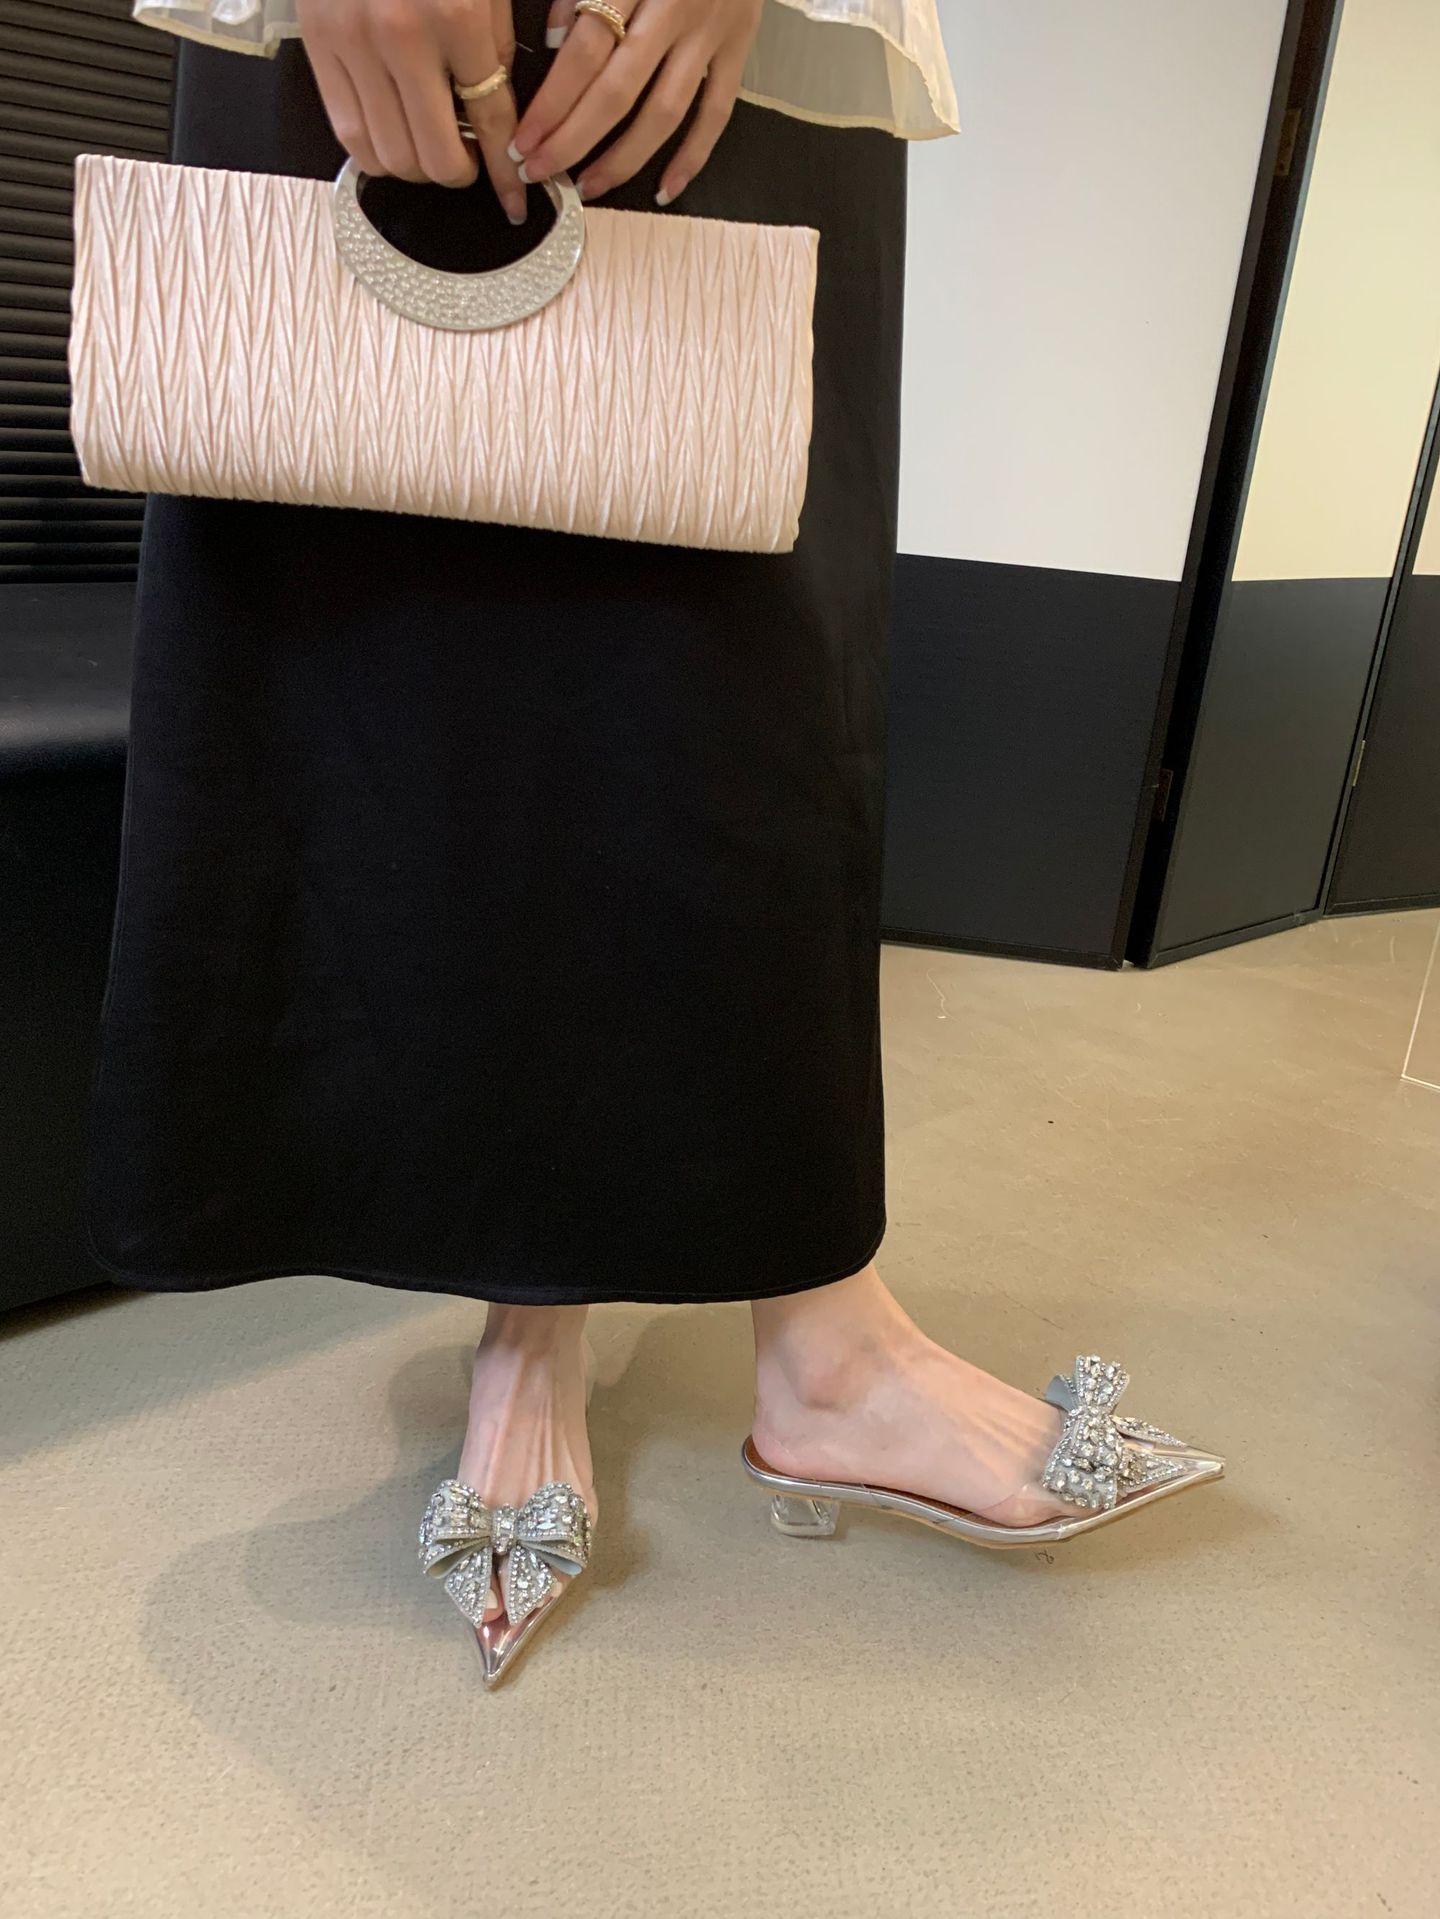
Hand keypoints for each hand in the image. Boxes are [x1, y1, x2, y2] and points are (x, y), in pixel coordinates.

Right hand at [297, 0, 527, 223]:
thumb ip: (493, 41)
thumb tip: (496, 111)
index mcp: (455, 15)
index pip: (491, 121)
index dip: (505, 170)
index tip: (515, 196)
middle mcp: (402, 36)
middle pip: (437, 157)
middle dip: (461, 174)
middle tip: (469, 164)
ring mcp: (354, 44)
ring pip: (391, 157)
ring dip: (418, 168)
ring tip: (431, 148)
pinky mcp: (319, 45)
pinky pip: (348, 134)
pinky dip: (377, 151)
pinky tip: (394, 137)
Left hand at [513, 0, 762, 204]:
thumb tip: (554, 41)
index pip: (584, 52)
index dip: (551, 103)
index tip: (524, 140)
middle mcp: (674, 8)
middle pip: (618, 91)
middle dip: (574, 140)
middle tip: (541, 171)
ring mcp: (710, 32)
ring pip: (664, 112)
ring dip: (623, 159)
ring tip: (588, 187)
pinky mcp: (739, 47)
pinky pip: (716, 113)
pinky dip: (692, 157)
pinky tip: (664, 188)